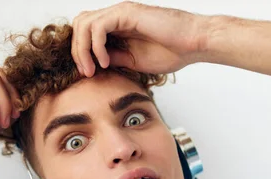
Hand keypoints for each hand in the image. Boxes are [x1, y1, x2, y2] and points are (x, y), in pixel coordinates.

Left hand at [71, 1, 210, 76]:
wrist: (193, 44)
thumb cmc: (172, 51)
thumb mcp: (134, 61)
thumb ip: (115, 58)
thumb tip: (96, 64)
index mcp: (117, 27)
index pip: (86, 33)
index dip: (81, 52)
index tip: (88, 74)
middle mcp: (115, 17)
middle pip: (79, 25)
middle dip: (77, 51)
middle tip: (86, 73)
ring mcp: (120, 13)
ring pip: (84, 24)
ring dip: (82, 49)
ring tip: (92, 69)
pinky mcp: (126, 13)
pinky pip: (98, 26)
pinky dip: (96, 46)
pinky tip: (105, 61)